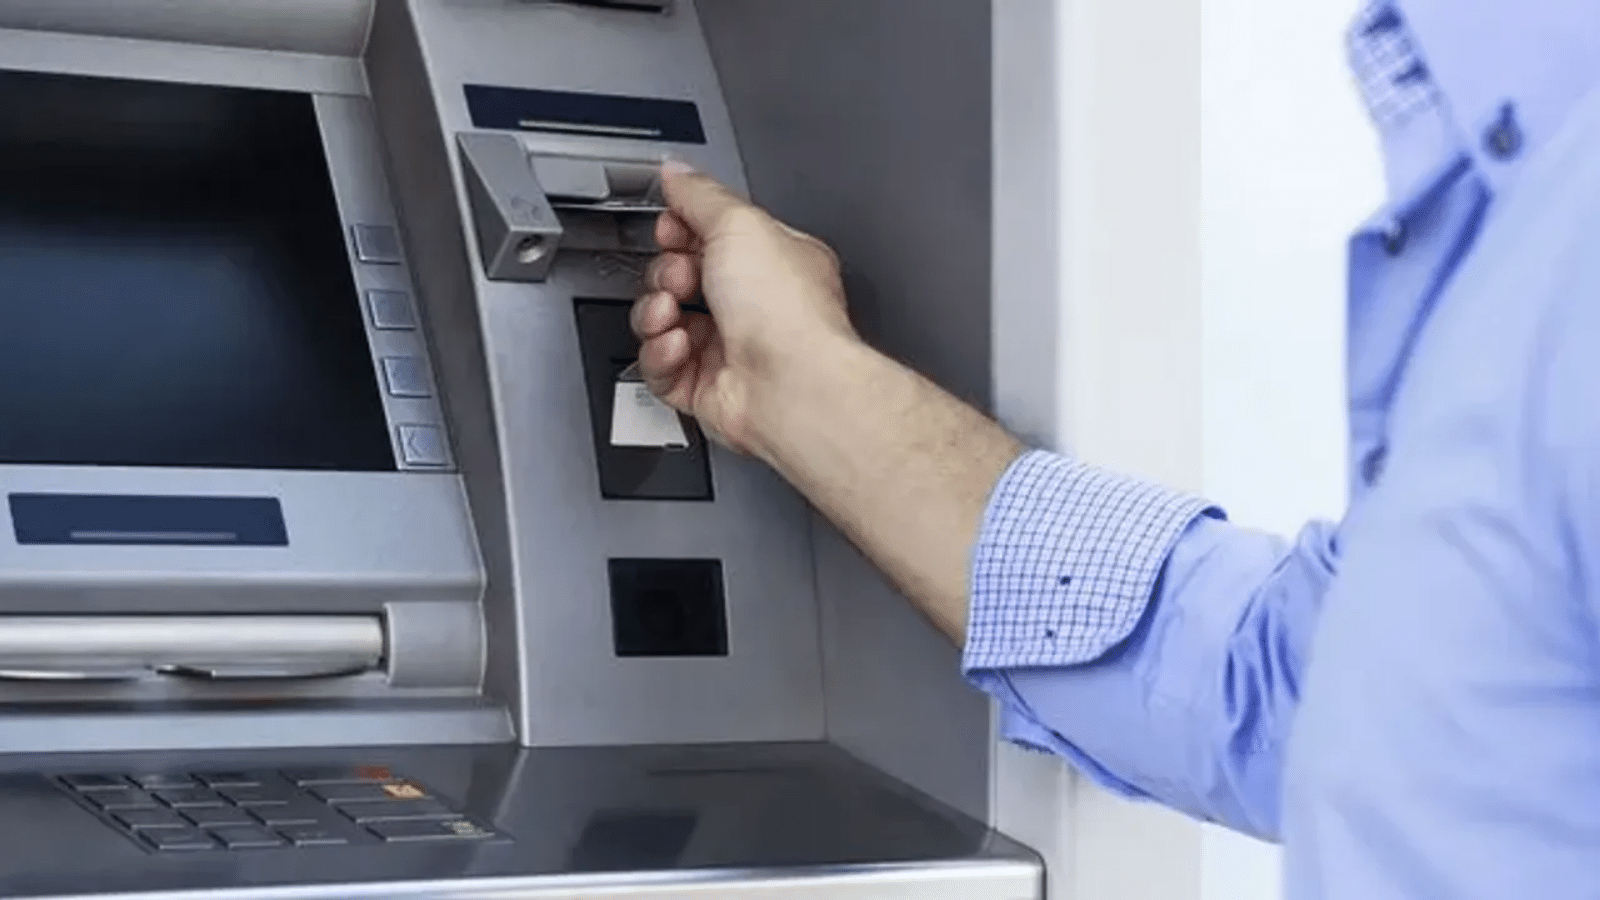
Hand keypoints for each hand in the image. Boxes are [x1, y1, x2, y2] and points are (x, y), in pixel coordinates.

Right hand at [630, 160, 855, 455]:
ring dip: (656, 313)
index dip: (681, 229)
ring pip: (664, 324)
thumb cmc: (788, 312)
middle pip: (680, 277)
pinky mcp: (707, 388)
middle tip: (680, 276)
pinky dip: (660, 354)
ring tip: (672, 311)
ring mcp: (730, 348)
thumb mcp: (740, 223)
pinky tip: (678, 346)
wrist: (791, 386)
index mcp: (772, 260)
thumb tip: (676, 172)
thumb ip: (700, 195)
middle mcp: (754, 305)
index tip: (670, 228)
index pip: (712, 234)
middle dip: (667, 272)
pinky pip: (661, 368)